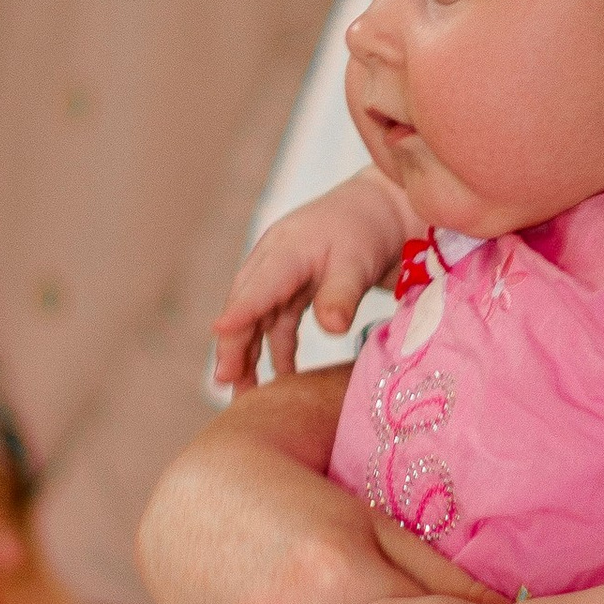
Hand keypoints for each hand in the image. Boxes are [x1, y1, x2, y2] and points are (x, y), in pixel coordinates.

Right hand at [211, 168, 411, 387]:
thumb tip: (332, 329)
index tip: (220, 334)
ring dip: (249, 354)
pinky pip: (277, 325)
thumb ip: (341, 294)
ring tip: (245, 394)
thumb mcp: (358, 260)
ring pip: (257, 320)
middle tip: (226, 381)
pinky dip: (276, 350)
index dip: (238, 312)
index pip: (258, 286)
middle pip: (246, 307)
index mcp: (286, 250)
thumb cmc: (369, 228)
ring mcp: (281, 277)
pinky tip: (281, 379)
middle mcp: (274, 262)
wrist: (384, 209)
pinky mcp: (293, 290)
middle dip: (233, 344)